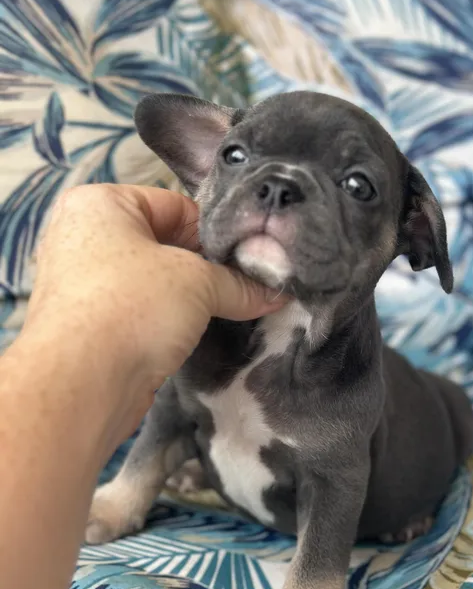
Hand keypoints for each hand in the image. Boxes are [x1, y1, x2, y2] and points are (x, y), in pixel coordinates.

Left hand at [24, 184, 286, 442]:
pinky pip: (139, 314)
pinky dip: (166, 323)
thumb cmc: (133, 307)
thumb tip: (274, 294)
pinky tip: (194, 338)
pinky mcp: (90, 327)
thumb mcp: (198, 283)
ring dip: (188, 301)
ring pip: (153, 284)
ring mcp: (83, 285)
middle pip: (164, 245)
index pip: (175, 206)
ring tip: (227, 314)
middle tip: (244, 289)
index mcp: (99, 204)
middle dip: (205, 270)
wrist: (82, 383)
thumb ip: (239, 284)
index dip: (216, 234)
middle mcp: (83, 238)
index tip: (246, 262)